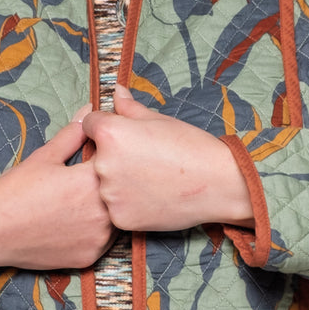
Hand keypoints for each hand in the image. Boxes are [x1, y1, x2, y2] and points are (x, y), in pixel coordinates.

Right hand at [0, 109, 116, 268]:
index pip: (115, 160)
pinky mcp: (92, 256)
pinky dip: (96, 231)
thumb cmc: (14, 192)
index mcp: (91, 180)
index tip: (95, 156)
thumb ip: (73, 135)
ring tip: (79, 203)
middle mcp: (101, 210)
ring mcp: (98, 237)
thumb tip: (88, 110)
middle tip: (83, 183)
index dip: (107, 155)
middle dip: (110, 183)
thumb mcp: (44, 157)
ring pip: (116, 218)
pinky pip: (105, 240)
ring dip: (106, 208)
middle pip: (119, 191)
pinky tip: (77, 223)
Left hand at [81, 84, 254, 232]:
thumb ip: (129, 108)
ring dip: (120, 182)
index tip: (127, 136)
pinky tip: (152, 197)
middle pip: (97, 157)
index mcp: (109, 134)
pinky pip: (117, 207)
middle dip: (114, 157)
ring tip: (151, 180)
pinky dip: (129, 204)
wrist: (218, 183)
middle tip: (145, 161)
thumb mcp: (159, 119)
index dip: (107, 127)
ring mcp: (110, 194)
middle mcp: (102, 164)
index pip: (90, 125)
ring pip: (105, 184)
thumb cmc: (191, 146)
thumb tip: (116, 92)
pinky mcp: (120, 217)